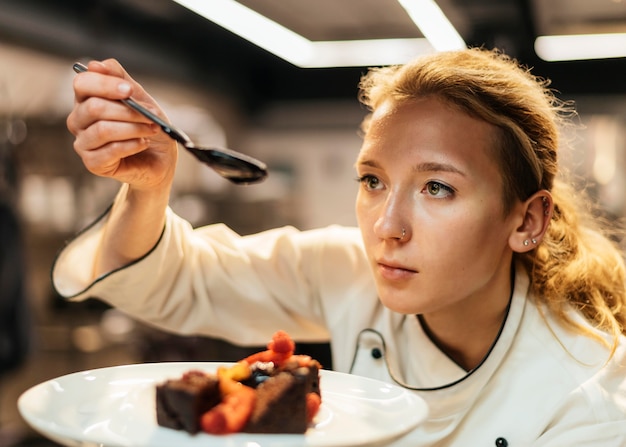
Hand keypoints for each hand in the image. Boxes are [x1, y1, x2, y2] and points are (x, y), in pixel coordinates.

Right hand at [66, 59, 176, 191]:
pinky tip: (143, 143)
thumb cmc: (148, 126)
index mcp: (86, 99)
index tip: (129, 90)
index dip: (106, 84)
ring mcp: (83, 142)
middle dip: (127, 111)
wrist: (160, 158)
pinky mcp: (92, 163)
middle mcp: (79, 119)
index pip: (83, 83)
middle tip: (150, 116)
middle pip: (94, 108)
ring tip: (151, 130)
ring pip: (103, 129)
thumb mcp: (140, 98)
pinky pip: (110, 150)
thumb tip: (96, 65)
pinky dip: (132, 145)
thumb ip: (121, 80)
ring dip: (133, 129)